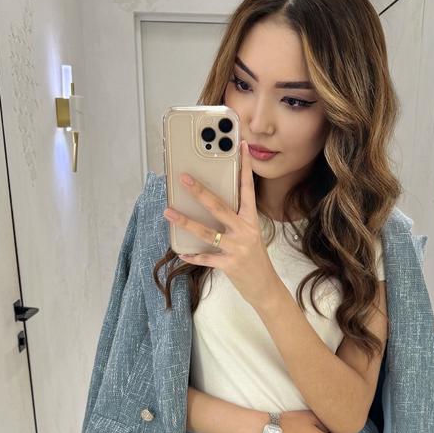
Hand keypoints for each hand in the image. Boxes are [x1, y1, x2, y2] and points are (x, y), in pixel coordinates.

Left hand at [164, 140, 279, 308]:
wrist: (265, 286)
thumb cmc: (254, 257)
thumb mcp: (250, 234)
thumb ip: (235, 219)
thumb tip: (209, 203)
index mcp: (251, 219)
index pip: (248, 188)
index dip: (245, 167)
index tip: (242, 146)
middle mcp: (245, 231)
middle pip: (219, 207)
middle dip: (200, 192)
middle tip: (184, 178)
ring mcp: (237, 248)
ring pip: (207, 231)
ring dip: (185, 222)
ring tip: (168, 212)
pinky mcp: (230, 264)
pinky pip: (207, 258)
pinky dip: (193, 256)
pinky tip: (181, 253)